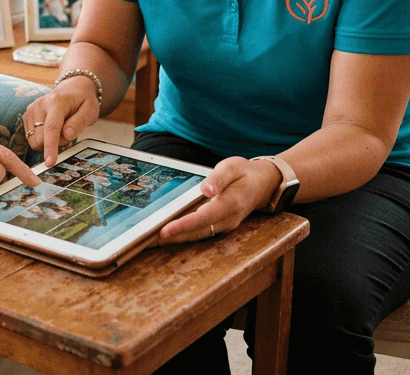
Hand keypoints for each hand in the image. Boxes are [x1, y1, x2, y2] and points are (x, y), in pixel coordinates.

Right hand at [23, 77, 100, 165]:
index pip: (51, 128)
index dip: (50, 147)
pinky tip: (51, 128)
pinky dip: (42, 138)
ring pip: (34, 140)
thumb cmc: (83, 101)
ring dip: (48, 142)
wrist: (72, 90)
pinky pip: (31, 138)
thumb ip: (79, 122)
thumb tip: (67, 134)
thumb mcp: (90, 110)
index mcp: (57, 102)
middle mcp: (40, 104)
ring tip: (60, 129)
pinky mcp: (27, 115)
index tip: (50, 162)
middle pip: (41, 138)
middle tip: (68, 132)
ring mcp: (31, 109)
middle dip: (55, 143)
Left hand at [153, 156, 282, 245]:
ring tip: (151, 241)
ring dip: (175, 239)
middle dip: (172, 238)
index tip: (164, 230)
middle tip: (147, 240)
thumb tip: (205, 189)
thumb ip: (218, 178)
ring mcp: (224, 225)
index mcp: (231, 204)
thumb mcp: (232, 167)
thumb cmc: (244, 173)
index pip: (203, 218)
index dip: (183, 225)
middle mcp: (228, 219)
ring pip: (197, 235)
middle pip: (196, 232)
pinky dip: (183, 235)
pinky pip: (200, 233)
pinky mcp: (219, 226)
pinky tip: (167, 235)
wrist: (262, 184)